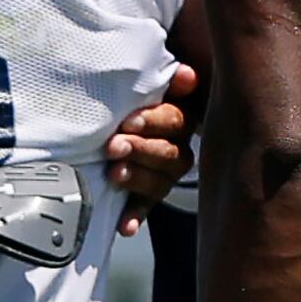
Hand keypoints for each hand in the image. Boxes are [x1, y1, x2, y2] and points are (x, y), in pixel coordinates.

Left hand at [108, 64, 197, 235]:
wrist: (118, 119)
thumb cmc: (131, 96)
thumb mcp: (146, 85)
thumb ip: (165, 80)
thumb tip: (187, 75)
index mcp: (180, 116)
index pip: (176, 120)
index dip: (153, 122)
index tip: (129, 123)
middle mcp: (177, 146)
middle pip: (169, 152)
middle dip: (140, 149)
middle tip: (113, 147)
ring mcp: (165, 173)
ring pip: (161, 181)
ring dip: (138, 179)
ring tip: (114, 174)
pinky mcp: (149, 193)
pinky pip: (146, 206)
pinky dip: (135, 215)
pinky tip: (125, 226)